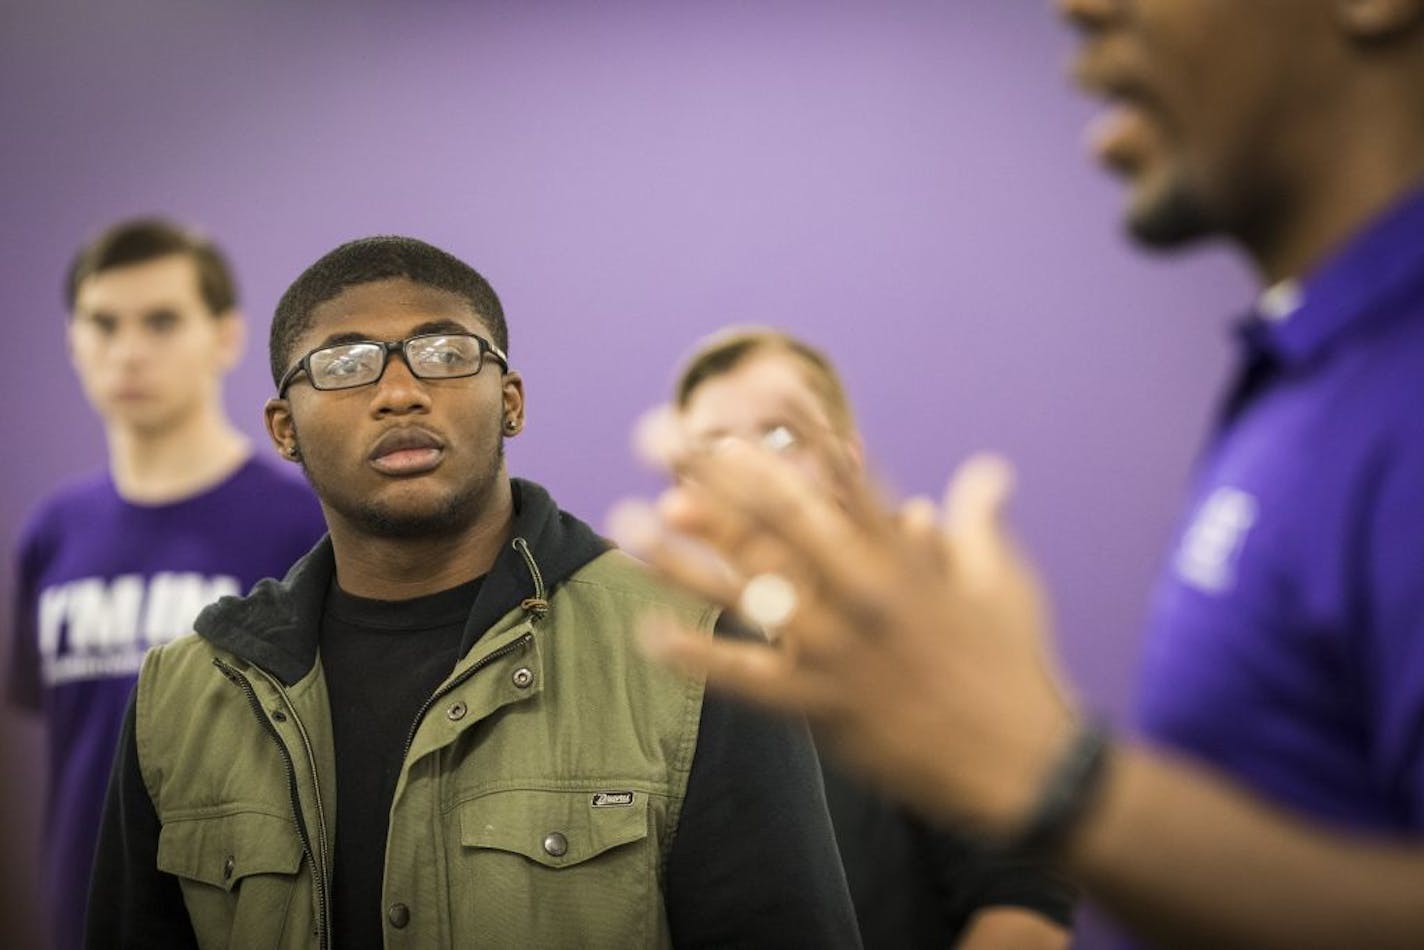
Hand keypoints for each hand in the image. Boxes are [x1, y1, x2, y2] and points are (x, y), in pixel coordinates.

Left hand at [612, 419, 1079, 834]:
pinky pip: (748, 678)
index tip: (749, 391)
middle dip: (712, 472)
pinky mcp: (823, 706)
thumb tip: (989, 467)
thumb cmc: (1014, 665)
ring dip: (682, 554)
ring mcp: (838, 650)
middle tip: (655, 434)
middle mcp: (863, 591)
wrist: (1024, 766)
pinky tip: (647, 632)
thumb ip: (981, 517)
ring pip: (746, 590)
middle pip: (775, 518)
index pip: (838, 475)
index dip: (792, 430)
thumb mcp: (1005, 580)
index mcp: (903, 557)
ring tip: (628, 516)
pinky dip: (697, 656)